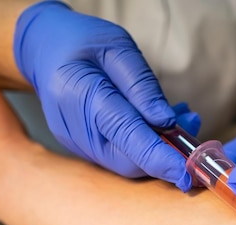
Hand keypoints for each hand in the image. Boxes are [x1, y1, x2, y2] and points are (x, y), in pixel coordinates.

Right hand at [13, 1, 197, 190]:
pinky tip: (158, 123)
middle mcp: (74, 128)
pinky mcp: (81, 149)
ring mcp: (75, 143)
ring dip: (159, 149)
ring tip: (181, 117)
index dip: (160, 158)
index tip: (187, 171)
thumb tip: (167, 122)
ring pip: (126, 163)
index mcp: (81, 94)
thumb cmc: (83, 43)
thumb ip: (142, 87)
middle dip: (167, 154)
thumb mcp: (118, 48)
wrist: (43, 49)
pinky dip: (144, 146)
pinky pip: (118, 157)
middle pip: (128, 161)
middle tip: (192, 124)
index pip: (126, 135)